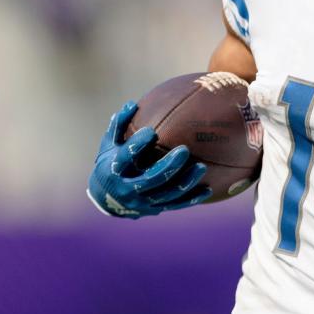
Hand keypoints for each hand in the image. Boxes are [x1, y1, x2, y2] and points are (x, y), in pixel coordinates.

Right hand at [86, 100, 210, 218]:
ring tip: (202, 167)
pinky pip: (175, 205)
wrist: (105, 199)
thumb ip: (119, 125)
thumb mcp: (109, 145)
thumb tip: (131, 104)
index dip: (137, 146)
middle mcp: (128, 189)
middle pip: (150, 179)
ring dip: (185, 182)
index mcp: (114, 171)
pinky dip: (191, 199)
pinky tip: (208, 190)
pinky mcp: (154, 210)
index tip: (151, 132)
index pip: (125, 158)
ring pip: (166, 195)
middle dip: (168, 166)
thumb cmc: (110, 163)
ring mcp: (142, 202)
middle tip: (185, 150)